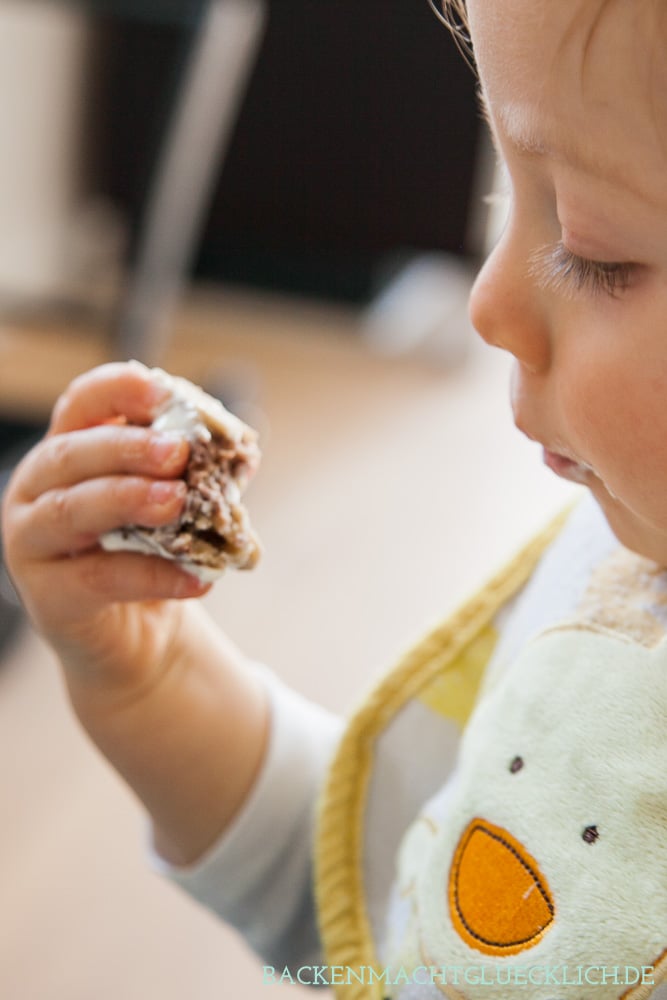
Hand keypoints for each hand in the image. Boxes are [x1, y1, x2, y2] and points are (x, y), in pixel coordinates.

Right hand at [2, 362, 209, 697]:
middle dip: (126, 448)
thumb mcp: (176, 505)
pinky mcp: (48, 596)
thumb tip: (243, 451)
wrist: (138, 636)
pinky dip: (152, 576)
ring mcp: (33, 542)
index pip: (82, 404)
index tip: (163, 389)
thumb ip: (199, 474)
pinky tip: (197, 578)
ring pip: (71, 510)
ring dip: (127, 498)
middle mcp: (38, 489)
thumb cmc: (153, 553)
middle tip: (177, 451)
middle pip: (70, 454)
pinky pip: (98, 579)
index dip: (117, 390)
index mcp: (71, 450)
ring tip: (178, 501)